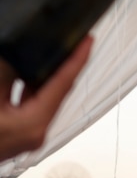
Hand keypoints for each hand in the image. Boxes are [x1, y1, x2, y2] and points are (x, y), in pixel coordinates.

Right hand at [0, 36, 92, 160]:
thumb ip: (6, 74)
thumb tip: (17, 55)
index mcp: (32, 124)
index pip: (63, 84)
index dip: (77, 59)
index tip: (88, 40)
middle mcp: (35, 133)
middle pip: (57, 91)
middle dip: (64, 64)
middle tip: (73, 41)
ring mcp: (26, 136)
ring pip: (43, 98)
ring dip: (45, 74)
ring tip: (53, 51)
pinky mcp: (16, 135)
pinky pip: (30, 104)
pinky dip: (30, 87)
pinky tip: (26, 72)